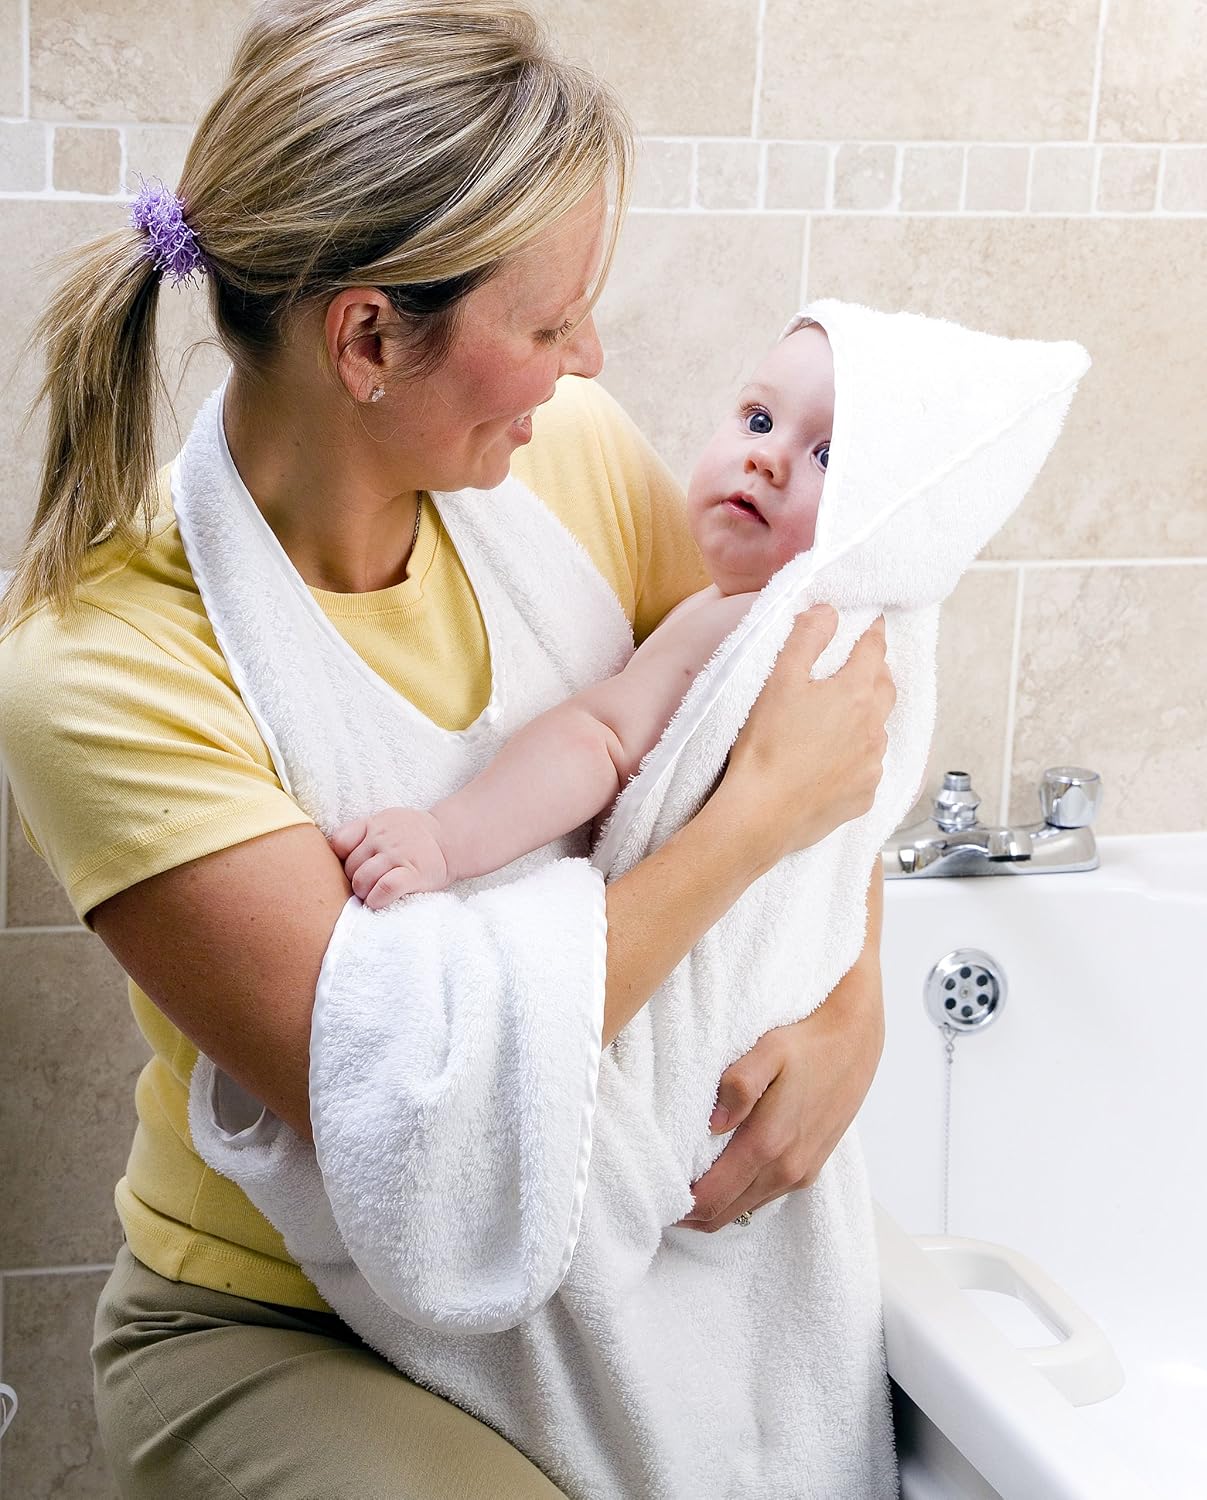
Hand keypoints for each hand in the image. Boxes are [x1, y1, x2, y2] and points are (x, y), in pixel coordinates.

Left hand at [330, 807, 451, 909]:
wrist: (450, 840)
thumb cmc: (413, 836)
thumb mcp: (386, 822)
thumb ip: (361, 833)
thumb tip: (331, 856)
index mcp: (373, 825)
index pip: (340, 842)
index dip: (340, 860)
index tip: (352, 868)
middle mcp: (383, 838)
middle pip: (350, 868)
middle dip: (354, 881)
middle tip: (366, 887)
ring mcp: (397, 855)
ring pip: (362, 880)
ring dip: (363, 893)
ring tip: (371, 896)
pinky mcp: (412, 873)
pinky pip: (385, 889)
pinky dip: (377, 899)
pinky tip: (378, 902)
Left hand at [676, 938, 883, 1231]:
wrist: (856, 1042)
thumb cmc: (807, 1043)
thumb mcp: (769, 1050)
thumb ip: (739, 1085)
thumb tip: (713, 1123)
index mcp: (768, 1143)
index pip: (712, 1198)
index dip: (678, 1207)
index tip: (652, 1197)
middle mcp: (786, 1169)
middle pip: (724, 1214)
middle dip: (689, 1214)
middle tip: (657, 1199)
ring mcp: (801, 1173)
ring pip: (744, 1210)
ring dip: (713, 1207)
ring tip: (683, 1190)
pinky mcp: (810, 1169)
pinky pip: (765, 1198)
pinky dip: (738, 1198)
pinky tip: (722, 1178)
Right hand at [722, 607, 894, 869]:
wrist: (761, 814)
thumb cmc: (766, 747)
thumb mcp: (778, 681)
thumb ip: (806, 640)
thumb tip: (828, 612)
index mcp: (854, 694)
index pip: (873, 651)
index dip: (873, 634)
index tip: (874, 624)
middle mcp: (873, 728)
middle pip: (885, 689)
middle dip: (877, 673)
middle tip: (863, 665)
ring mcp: (872, 765)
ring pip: (879, 730)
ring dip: (868, 717)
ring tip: (844, 717)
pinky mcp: (864, 796)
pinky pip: (869, 768)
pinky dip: (859, 757)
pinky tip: (835, 760)